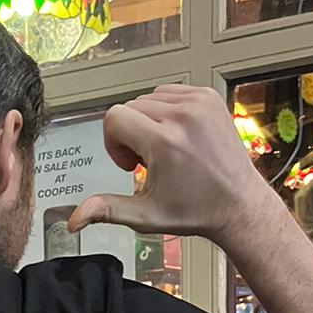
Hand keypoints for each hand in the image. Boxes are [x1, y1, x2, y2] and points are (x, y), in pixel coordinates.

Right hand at [67, 86, 274, 247]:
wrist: (238, 203)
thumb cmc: (196, 210)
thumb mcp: (145, 215)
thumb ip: (106, 210)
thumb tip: (74, 220)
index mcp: (164, 141)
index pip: (114, 117)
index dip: (114, 142)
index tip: (131, 163)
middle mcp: (183, 115)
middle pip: (130, 107)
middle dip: (131, 134)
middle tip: (150, 162)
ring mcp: (199, 102)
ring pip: (149, 98)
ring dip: (148, 122)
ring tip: (165, 150)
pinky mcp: (209, 96)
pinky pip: (171, 92)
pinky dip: (166, 112)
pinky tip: (177, 137)